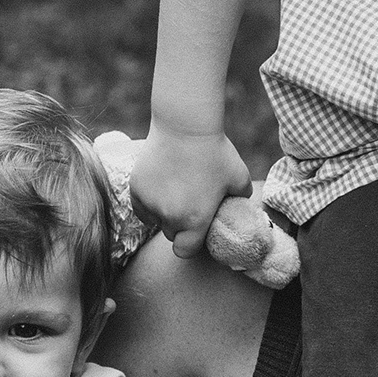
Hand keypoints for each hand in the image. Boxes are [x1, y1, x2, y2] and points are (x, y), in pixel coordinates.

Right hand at [132, 126, 250, 258]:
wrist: (184, 126)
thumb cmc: (215, 152)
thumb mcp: (239, 178)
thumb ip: (240, 198)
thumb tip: (241, 207)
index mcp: (195, 221)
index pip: (186, 250)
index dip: (191, 244)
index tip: (195, 233)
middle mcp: (169, 217)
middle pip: (171, 234)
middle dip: (179, 226)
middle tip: (189, 206)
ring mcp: (150, 203)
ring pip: (154, 220)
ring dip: (163, 213)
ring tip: (175, 191)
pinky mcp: (135, 189)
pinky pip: (141, 206)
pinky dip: (149, 202)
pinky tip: (161, 187)